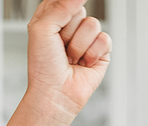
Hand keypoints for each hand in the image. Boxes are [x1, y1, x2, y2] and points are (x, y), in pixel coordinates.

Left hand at [24, 0, 110, 121]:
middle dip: (68, 30)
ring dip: (78, 45)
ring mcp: (86, 39)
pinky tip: (83, 64)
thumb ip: (61, 5)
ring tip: (70, 59)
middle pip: (79, 10)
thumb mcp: (42, 28)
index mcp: (51, 17)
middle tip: (60, 46)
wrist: (55, 94)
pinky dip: (92, 53)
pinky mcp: (100, 52)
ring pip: (92, 24)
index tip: (60, 21)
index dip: (64, 6)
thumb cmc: (43, 66)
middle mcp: (69, 26)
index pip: (62, 0)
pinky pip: (104, 38)